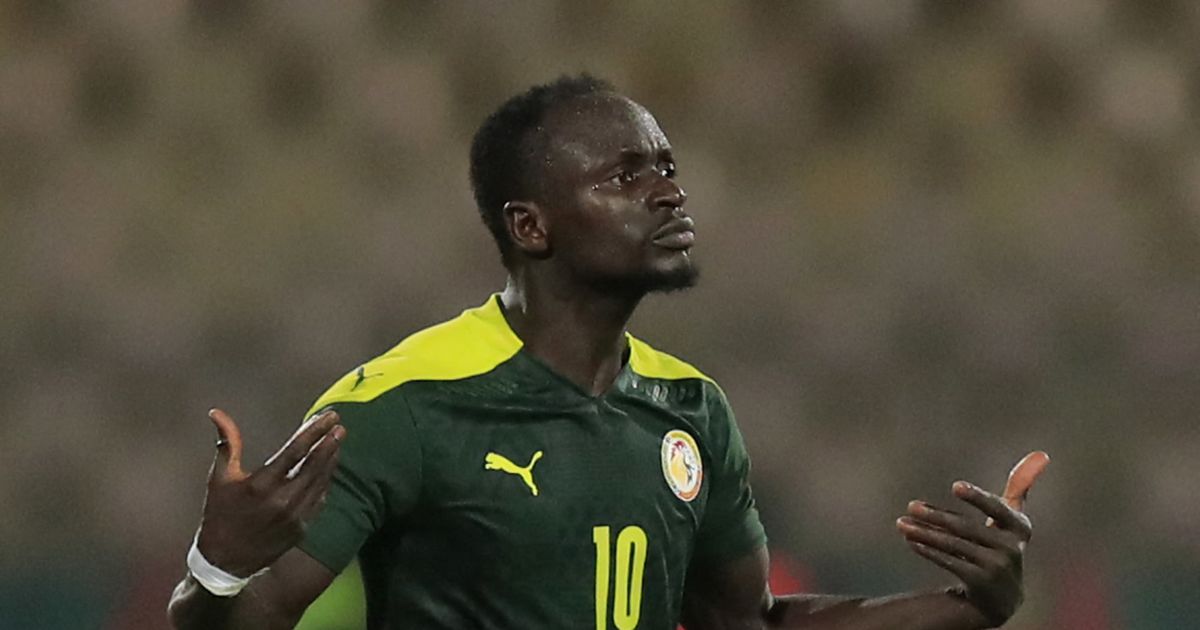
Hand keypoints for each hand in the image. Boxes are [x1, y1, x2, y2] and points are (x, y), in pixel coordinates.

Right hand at [195, 408, 344, 576]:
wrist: (225, 562)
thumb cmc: (219, 515)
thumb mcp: (219, 478)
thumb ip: (227, 443)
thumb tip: (217, 413)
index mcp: (261, 485)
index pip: (295, 451)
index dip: (314, 430)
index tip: (328, 416)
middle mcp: (281, 501)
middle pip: (314, 465)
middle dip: (329, 442)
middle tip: (339, 425)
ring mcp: (294, 517)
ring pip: (320, 482)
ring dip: (330, 460)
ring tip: (337, 442)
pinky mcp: (301, 529)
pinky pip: (319, 500)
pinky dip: (325, 482)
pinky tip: (328, 469)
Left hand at [896, 451, 1049, 626]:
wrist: (1003, 598)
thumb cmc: (1003, 546)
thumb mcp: (1013, 519)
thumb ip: (1020, 487)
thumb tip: (1041, 453)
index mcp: (1020, 528)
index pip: (998, 509)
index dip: (978, 498)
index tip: (955, 486)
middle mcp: (1011, 549)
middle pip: (966, 528)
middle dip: (936, 516)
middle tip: (911, 506)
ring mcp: (996, 568)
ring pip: (954, 545)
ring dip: (925, 533)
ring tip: (901, 524)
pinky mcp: (980, 584)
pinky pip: (950, 562)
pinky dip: (928, 550)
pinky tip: (911, 540)